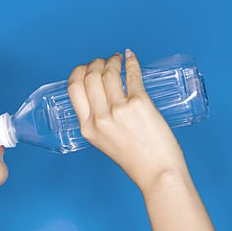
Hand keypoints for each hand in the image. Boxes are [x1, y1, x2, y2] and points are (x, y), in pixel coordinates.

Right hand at [67, 50, 186, 188]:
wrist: (158, 173)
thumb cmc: (137, 161)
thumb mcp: (105, 143)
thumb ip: (100, 121)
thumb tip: (104, 94)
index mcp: (87, 128)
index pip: (74, 89)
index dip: (79, 72)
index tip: (87, 68)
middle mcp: (100, 118)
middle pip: (90, 76)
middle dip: (96, 63)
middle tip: (106, 61)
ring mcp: (119, 110)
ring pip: (109, 73)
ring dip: (113, 61)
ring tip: (118, 59)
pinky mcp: (139, 104)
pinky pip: (131, 75)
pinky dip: (131, 62)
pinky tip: (130, 57)